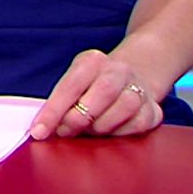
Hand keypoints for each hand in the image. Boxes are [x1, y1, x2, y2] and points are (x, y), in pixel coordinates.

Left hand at [31, 49, 164, 139]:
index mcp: (92, 60)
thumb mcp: (74, 83)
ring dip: (102, 126)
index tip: (39, 132)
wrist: (133, 76)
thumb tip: (43, 129)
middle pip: (103, 92)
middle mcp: (119, 70)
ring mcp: (139, 88)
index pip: (71, 85)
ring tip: (89, 130)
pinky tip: (110, 131)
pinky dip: (120, 133)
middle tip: (65, 132)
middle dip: (79, 118)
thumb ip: (60, 103)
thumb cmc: (92, 86)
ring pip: (125, 108)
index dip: (53, 111)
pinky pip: (138, 125)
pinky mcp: (153, 109)